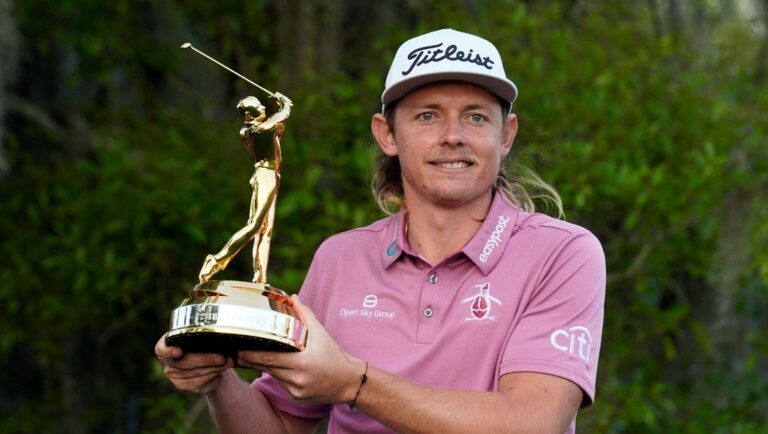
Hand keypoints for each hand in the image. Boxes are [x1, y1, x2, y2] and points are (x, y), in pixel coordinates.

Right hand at [154, 335, 233, 393]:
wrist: (212, 359)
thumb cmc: (206, 343)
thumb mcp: (205, 336)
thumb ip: (205, 336)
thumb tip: (218, 337)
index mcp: (168, 345)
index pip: (161, 348)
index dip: (168, 351)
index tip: (179, 351)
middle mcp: (168, 362)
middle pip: (185, 363)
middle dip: (207, 360)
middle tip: (223, 358)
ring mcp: (174, 376)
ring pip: (195, 375)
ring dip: (214, 369)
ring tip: (228, 363)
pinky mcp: (183, 386)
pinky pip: (199, 385)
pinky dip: (213, 379)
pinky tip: (220, 374)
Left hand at [237, 295, 363, 403]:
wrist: (348, 381)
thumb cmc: (334, 355)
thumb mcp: (321, 333)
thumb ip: (305, 314)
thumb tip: (293, 297)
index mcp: (302, 363)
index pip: (269, 358)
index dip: (252, 353)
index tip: (239, 347)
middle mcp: (297, 379)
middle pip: (266, 368)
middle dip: (250, 359)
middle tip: (235, 352)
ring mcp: (296, 391)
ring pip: (273, 376)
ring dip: (263, 366)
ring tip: (248, 356)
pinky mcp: (296, 398)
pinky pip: (281, 384)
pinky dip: (278, 375)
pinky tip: (275, 367)